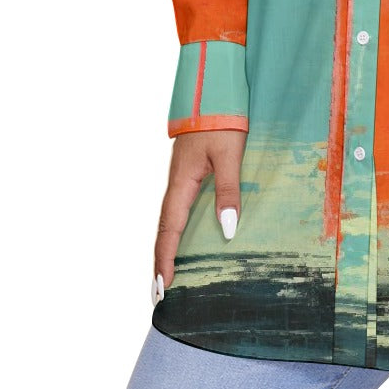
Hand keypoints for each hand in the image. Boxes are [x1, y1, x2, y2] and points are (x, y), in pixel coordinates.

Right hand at [153, 129, 246, 300]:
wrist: (213, 94)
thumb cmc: (222, 123)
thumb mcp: (229, 156)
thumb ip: (228, 191)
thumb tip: (228, 230)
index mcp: (181, 185)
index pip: (169, 231)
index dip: (165, 260)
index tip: (162, 288)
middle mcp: (176, 186)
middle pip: (164, 231)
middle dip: (161, 262)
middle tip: (159, 294)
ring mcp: (180, 180)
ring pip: (170, 221)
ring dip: (167, 248)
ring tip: (169, 275)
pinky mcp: (188, 174)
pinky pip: (179, 210)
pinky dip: (176, 230)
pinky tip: (184, 239)